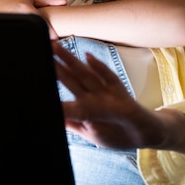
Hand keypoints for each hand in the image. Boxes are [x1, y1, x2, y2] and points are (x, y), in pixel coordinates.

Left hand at [52, 41, 167, 149]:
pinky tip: (89, 58)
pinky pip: (109, 80)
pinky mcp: (121, 95)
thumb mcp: (91, 134)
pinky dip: (100, 69)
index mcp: (85, 105)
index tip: (39, 66)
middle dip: (58, 64)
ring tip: (58, 48)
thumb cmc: (118, 134)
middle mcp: (94, 95)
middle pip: (73, 77)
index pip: (67, 87)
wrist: (145, 136)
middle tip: (44, 48)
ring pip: (86, 75)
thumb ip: (74, 124)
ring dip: (72, 61)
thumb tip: (54, 118)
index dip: (54, 76)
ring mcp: (107, 93)